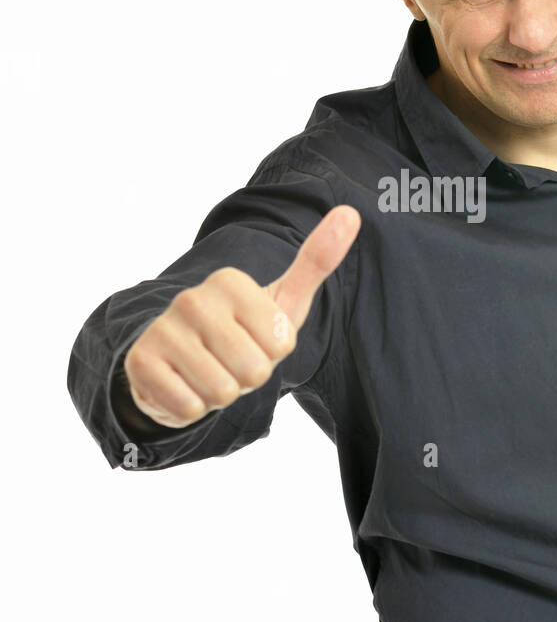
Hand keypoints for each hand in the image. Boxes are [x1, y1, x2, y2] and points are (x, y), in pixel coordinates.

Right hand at [123, 205, 361, 427]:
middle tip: (231, 361)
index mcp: (230, 280)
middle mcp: (193, 298)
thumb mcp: (282, 300)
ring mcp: (163, 328)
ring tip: (209, 372)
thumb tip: (351, 213)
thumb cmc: (242, 331)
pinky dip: (191, 408)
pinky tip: (183, 385)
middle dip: (248, 378)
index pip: (280, 344)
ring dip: (219, 395)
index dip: (273, 354)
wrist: (179, 361)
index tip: (255, 339)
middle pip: (253, 371)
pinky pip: (187, 408)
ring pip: (221, 392)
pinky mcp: (140, 362)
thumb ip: (317, 260)